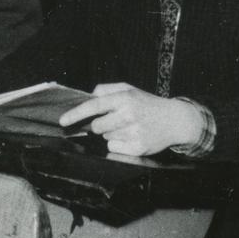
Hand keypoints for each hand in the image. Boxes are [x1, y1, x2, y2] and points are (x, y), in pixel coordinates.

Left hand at [60, 82, 203, 155]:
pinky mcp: (138, 148)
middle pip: (96, 126)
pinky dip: (118, 144)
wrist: (175, 120)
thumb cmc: (148, 103)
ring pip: (105, 137)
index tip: (63, 121)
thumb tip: (88, 96)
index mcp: (125, 98)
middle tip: (116, 120)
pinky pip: (113, 148)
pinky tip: (132, 137)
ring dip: (111, 133)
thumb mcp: (129, 89)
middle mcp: (129, 115)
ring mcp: (134, 133)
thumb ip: (106, 89)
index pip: (94, 106)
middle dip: (100, 124)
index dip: (76, 114)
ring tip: (128, 127)